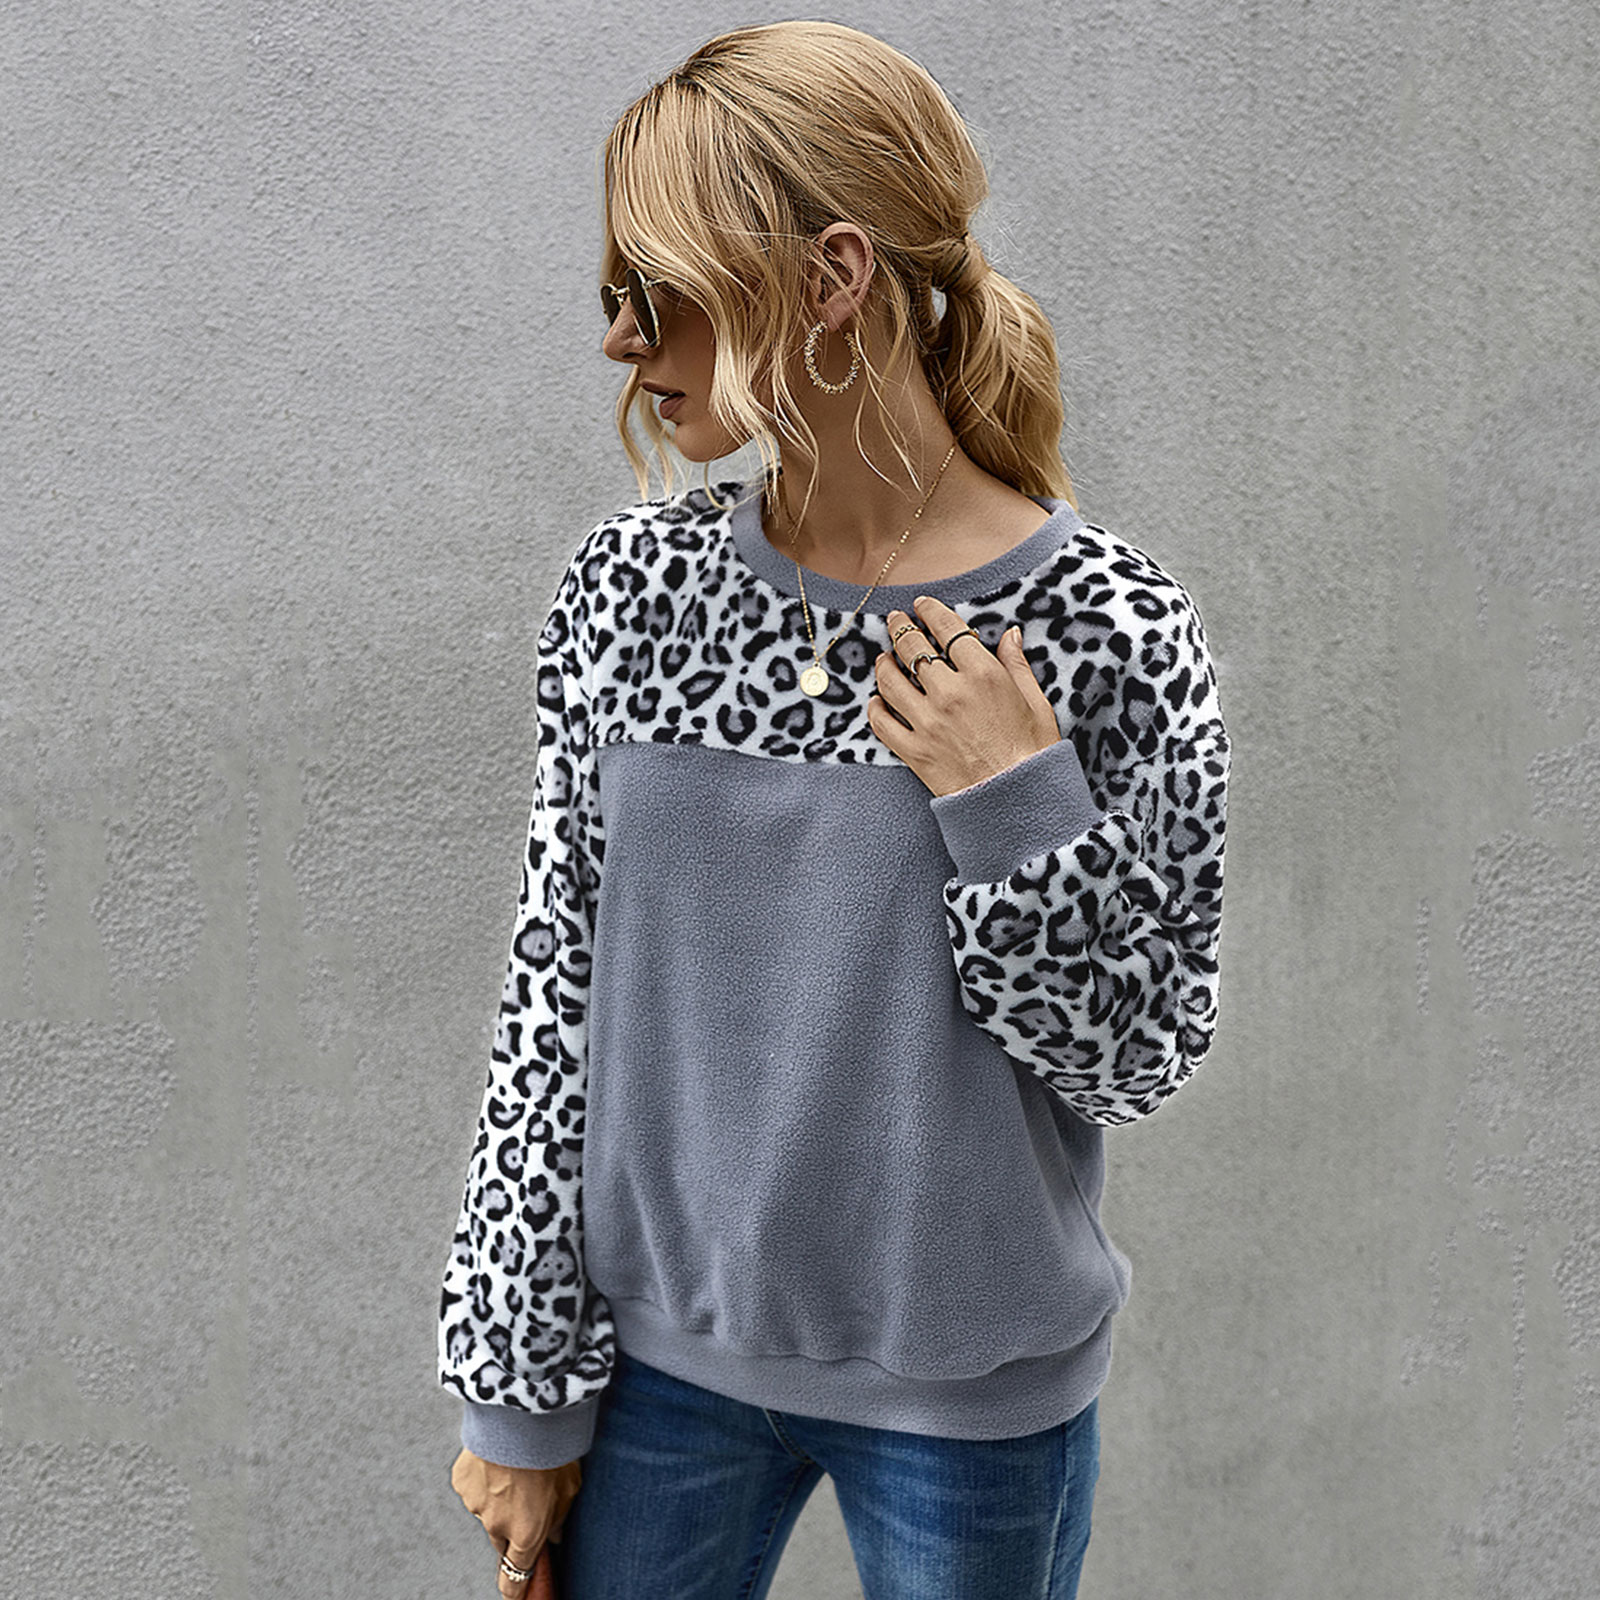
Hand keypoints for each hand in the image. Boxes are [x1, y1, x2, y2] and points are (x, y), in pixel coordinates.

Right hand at [451, 1447, 582, 1598]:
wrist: (521, 1415)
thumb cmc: (551, 1448)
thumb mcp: (570, 1486)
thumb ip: (560, 1517)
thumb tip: (555, 1535)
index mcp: (527, 1533)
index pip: (515, 1579)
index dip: (516, 1591)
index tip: (517, 1595)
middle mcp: (498, 1526)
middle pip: (503, 1541)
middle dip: (514, 1528)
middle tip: (528, 1498)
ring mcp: (477, 1506)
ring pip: (488, 1511)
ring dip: (500, 1498)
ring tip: (517, 1467)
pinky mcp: (463, 1484)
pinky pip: (475, 1488)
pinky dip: (485, 1478)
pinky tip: (499, 1458)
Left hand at [866, 595, 1059, 795]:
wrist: (1019, 802)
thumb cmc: (1034, 753)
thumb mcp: (1035, 703)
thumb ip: (1016, 665)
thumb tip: (1010, 634)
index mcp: (983, 676)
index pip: (947, 629)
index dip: (930, 611)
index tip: (921, 605)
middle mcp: (950, 694)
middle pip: (913, 648)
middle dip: (899, 628)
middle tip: (894, 620)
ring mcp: (927, 723)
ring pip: (890, 682)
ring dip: (883, 665)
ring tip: (884, 658)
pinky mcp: (914, 751)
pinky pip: (881, 723)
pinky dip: (875, 708)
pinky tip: (877, 701)